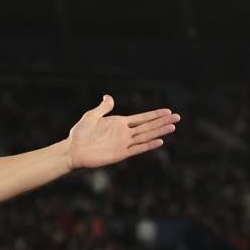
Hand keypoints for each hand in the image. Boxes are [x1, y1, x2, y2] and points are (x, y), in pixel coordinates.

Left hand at [66, 96, 180, 169]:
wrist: (72, 150)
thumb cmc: (79, 133)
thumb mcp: (91, 116)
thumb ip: (103, 108)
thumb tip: (108, 96)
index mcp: (119, 123)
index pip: (141, 118)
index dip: (154, 115)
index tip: (168, 111)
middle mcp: (124, 133)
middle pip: (148, 126)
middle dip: (162, 121)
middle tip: (178, 117)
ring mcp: (123, 143)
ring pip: (146, 136)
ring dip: (159, 131)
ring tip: (173, 127)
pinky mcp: (120, 153)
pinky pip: (137, 149)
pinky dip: (148, 145)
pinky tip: (160, 141)